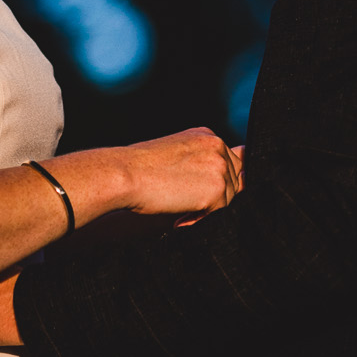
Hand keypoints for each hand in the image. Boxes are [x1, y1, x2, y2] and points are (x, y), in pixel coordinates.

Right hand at [113, 127, 242, 216]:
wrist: (123, 174)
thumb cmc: (140, 168)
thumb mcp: (176, 154)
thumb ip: (202, 162)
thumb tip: (230, 180)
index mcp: (207, 136)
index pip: (229, 164)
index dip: (212, 181)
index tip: (189, 187)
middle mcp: (217, 146)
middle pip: (233, 183)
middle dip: (213, 196)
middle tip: (180, 198)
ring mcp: (219, 167)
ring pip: (227, 200)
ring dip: (204, 209)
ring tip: (176, 206)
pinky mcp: (217, 190)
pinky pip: (218, 215)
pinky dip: (198, 220)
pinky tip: (178, 216)